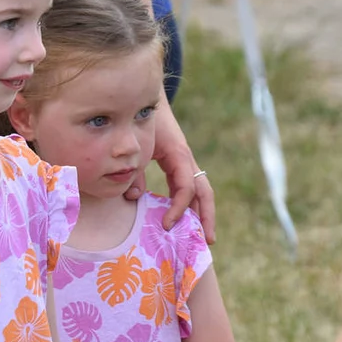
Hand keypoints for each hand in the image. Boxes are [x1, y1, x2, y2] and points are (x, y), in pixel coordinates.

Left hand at [125, 95, 215, 242]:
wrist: (145, 99)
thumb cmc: (140, 121)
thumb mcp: (137, 147)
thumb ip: (134, 172)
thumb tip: (134, 197)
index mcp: (178, 154)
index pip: (186, 188)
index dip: (179, 208)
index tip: (166, 224)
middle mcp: (186, 159)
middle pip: (204, 192)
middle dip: (206, 217)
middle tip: (206, 242)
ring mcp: (185, 161)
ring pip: (201, 190)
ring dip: (202, 213)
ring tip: (203, 236)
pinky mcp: (179, 162)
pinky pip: (190, 186)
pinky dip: (190, 203)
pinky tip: (185, 218)